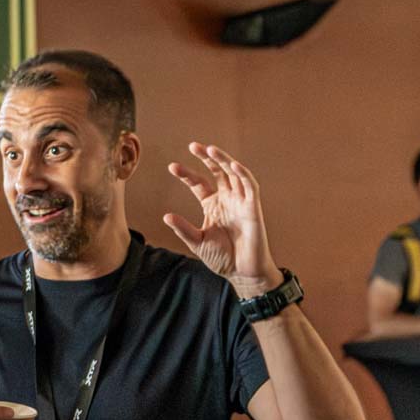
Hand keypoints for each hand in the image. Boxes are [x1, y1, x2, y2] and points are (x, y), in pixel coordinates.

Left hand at [165, 143, 282, 297]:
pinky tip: (232, 165)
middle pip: (217, 172)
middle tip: (193, 146)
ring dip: (223, 161)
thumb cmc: (222, 258)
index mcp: (213, 205)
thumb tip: (166, 216)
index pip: (199, 184)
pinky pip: (250, 186)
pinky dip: (242, 175)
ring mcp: (240, 202)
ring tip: (210, 150)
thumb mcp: (197, 242)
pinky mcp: (253, 208)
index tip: (172, 166)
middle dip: (206, 159)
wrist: (241, 272)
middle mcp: (227, 199)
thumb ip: (183, 229)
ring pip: (233, 174)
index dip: (187, 174)